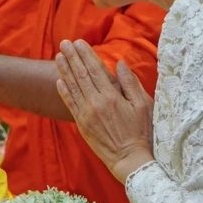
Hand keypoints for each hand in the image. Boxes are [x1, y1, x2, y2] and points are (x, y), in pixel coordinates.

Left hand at [55, 39, 153, 183]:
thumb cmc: (141, 131)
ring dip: (65, 70)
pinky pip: (70, 104)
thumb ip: (130, 83)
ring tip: (59, 56)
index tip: (79, 42)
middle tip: (65, 43)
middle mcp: (96, 103)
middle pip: (81, 75)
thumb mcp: (143, 105)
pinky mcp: (82, 125)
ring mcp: (87, 115)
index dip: (86, 55)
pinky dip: (64, 91)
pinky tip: (59, 81)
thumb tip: (120, 64)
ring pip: (73, 87)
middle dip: (72, 57)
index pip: (95, 70)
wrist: (130, 160)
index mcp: (112, 97)